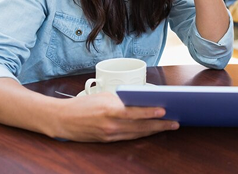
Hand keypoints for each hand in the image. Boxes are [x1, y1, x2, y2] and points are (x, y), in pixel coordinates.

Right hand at [55, 92, 178, 141]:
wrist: (62, 119)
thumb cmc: (83, 103)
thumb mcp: (105, 96)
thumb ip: (123, 99)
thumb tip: (142, 100)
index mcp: (110, 110)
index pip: (135, 112)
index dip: (150, 112)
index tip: (164, 110)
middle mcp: (111, 125)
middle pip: (140, 126)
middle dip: (159, 125)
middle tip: (175, 123)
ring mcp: (109, 135)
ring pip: (137, 133)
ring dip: (154, 130)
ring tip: (168, 126)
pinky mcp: (107, 141)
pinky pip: (128, 137)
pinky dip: (141, 134)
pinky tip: (151, 130)